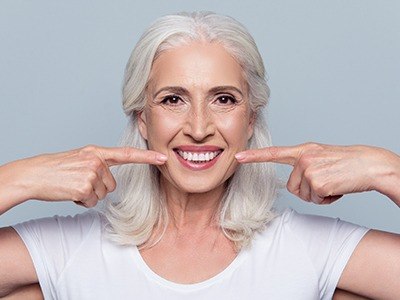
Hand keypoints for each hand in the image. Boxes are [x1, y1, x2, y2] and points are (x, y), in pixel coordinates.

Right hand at [5, 145, 166, 207]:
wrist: (34, 174)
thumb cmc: (57, 168)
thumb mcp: (80, 158)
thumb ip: (99, 163)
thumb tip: (111, 180)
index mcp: (97, 152)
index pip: (127, 154)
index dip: (147, 157)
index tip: (163, 158)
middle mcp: (97, 160)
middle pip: (112, 184)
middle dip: (98, 188)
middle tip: (79, 182)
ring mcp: (91, 173)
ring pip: (102, 194)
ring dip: (89, 195)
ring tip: (73, 185)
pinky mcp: (85, 187)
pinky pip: (92, 202)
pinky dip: (81, 201)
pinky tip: (70, 192)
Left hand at [235, 143, 399, 204]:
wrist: (369, 164)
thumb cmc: (347, 163)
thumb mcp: (322, 157)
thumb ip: (304, 165)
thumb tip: (294, 183)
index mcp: (304, 150)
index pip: (274, 153)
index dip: (255, 157)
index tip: (238, 157)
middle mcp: (303, 157)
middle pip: (291, 187)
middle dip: (308, 190)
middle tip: (326, 181)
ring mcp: (309, 169)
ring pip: (303, 195)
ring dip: (318, 195)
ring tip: (333, 182)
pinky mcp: (316, 181)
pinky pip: (316, 200)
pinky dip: (327, 199)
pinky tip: (337, 188)